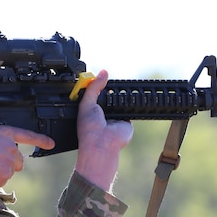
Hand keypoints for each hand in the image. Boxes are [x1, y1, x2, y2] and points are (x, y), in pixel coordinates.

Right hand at [0, 124, 54, 187]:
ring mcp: (9, 161)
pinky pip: (2, 180)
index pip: (27, 135)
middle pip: (17, 159)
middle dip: (9, 162)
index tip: (51, 143)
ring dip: (0, 171)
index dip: (40, 140)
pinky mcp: (6, 174)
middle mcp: (10, 146)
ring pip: (9, 170)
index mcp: (4, 133)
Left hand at [75, 70, 133, 190]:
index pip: (95, 94)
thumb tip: (103, 72)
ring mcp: (115, 117)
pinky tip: (127, 101)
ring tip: (116, 92)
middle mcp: (103, 114)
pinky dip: (128, 104)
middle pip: (108, 96)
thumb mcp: (87, 103)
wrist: (103, 144)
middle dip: (109, 89)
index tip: (99, 76)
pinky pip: (129, 108)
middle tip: (108, 80)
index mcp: (91, 111)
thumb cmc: (89, 129)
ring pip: (119, 101)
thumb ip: (94, 87)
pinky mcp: (126, 121)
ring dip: (118, 96)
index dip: (97, 85)